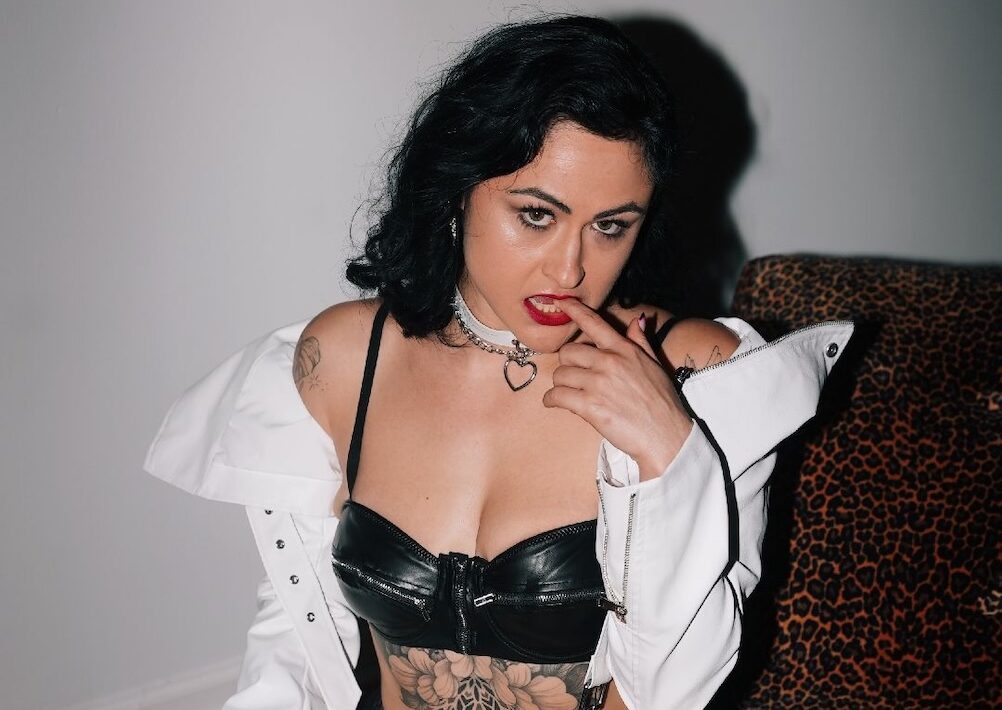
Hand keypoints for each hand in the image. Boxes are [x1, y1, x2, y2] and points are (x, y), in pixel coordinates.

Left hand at [542, 299, 693, 480]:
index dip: (574, 310)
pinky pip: (557, 396)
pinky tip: (555, 402)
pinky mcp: (589, 406)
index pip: (594, 323)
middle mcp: (609, 362)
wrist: (666, 436)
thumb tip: (638, 320)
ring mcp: (598, 384)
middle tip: (574, 375)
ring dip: (560, 384)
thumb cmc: (662, 402)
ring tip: (568, 392)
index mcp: (624, 350)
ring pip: (560, 375)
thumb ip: (641, 341)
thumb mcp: (655, 365)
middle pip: (568, 352)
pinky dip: (551, 400)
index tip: (561, 302)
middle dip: (567, 364)